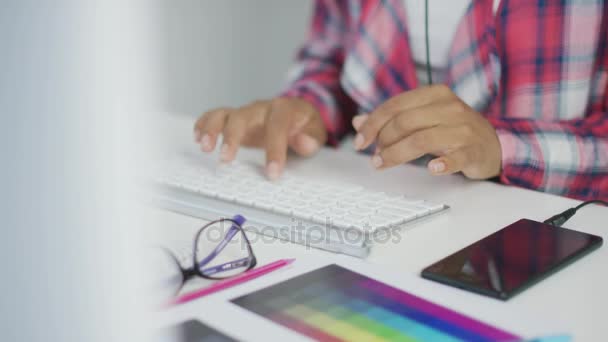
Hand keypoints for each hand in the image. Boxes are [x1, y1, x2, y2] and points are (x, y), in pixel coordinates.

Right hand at [194, 98, 326, 179]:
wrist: (296, 112)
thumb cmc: (304, 125)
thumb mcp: (316, 131)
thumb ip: (312, 138)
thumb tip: (303, 142)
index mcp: (284, 110)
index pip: (277, 127)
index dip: (274, 150)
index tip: (272, 173)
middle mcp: (261, 108)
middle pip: (242, 116)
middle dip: (232, 137)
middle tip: (224, 160)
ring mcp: (246, 113)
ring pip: (224, 114)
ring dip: (212, 129)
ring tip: (204, 147)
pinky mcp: (235, 119)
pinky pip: (216, 116)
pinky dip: (204, 124)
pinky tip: (197, 138)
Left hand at [352, 85, 500, 178]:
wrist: (494, 145)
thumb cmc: (452, 130)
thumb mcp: (423, 119)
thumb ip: (391, 119)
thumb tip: (357, 122)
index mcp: (435, 95)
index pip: (395, 105)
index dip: (372, 124)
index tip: (359, 142)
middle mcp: (450, 108)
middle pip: (406, 122)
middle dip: (383, 141)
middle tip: (374, 157)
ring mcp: (464, 129)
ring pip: (423, 139)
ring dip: (397, 154)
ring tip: (383, 164)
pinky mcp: (474, 150)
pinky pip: (457, 157)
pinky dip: (443, 164)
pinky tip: (431, 169)